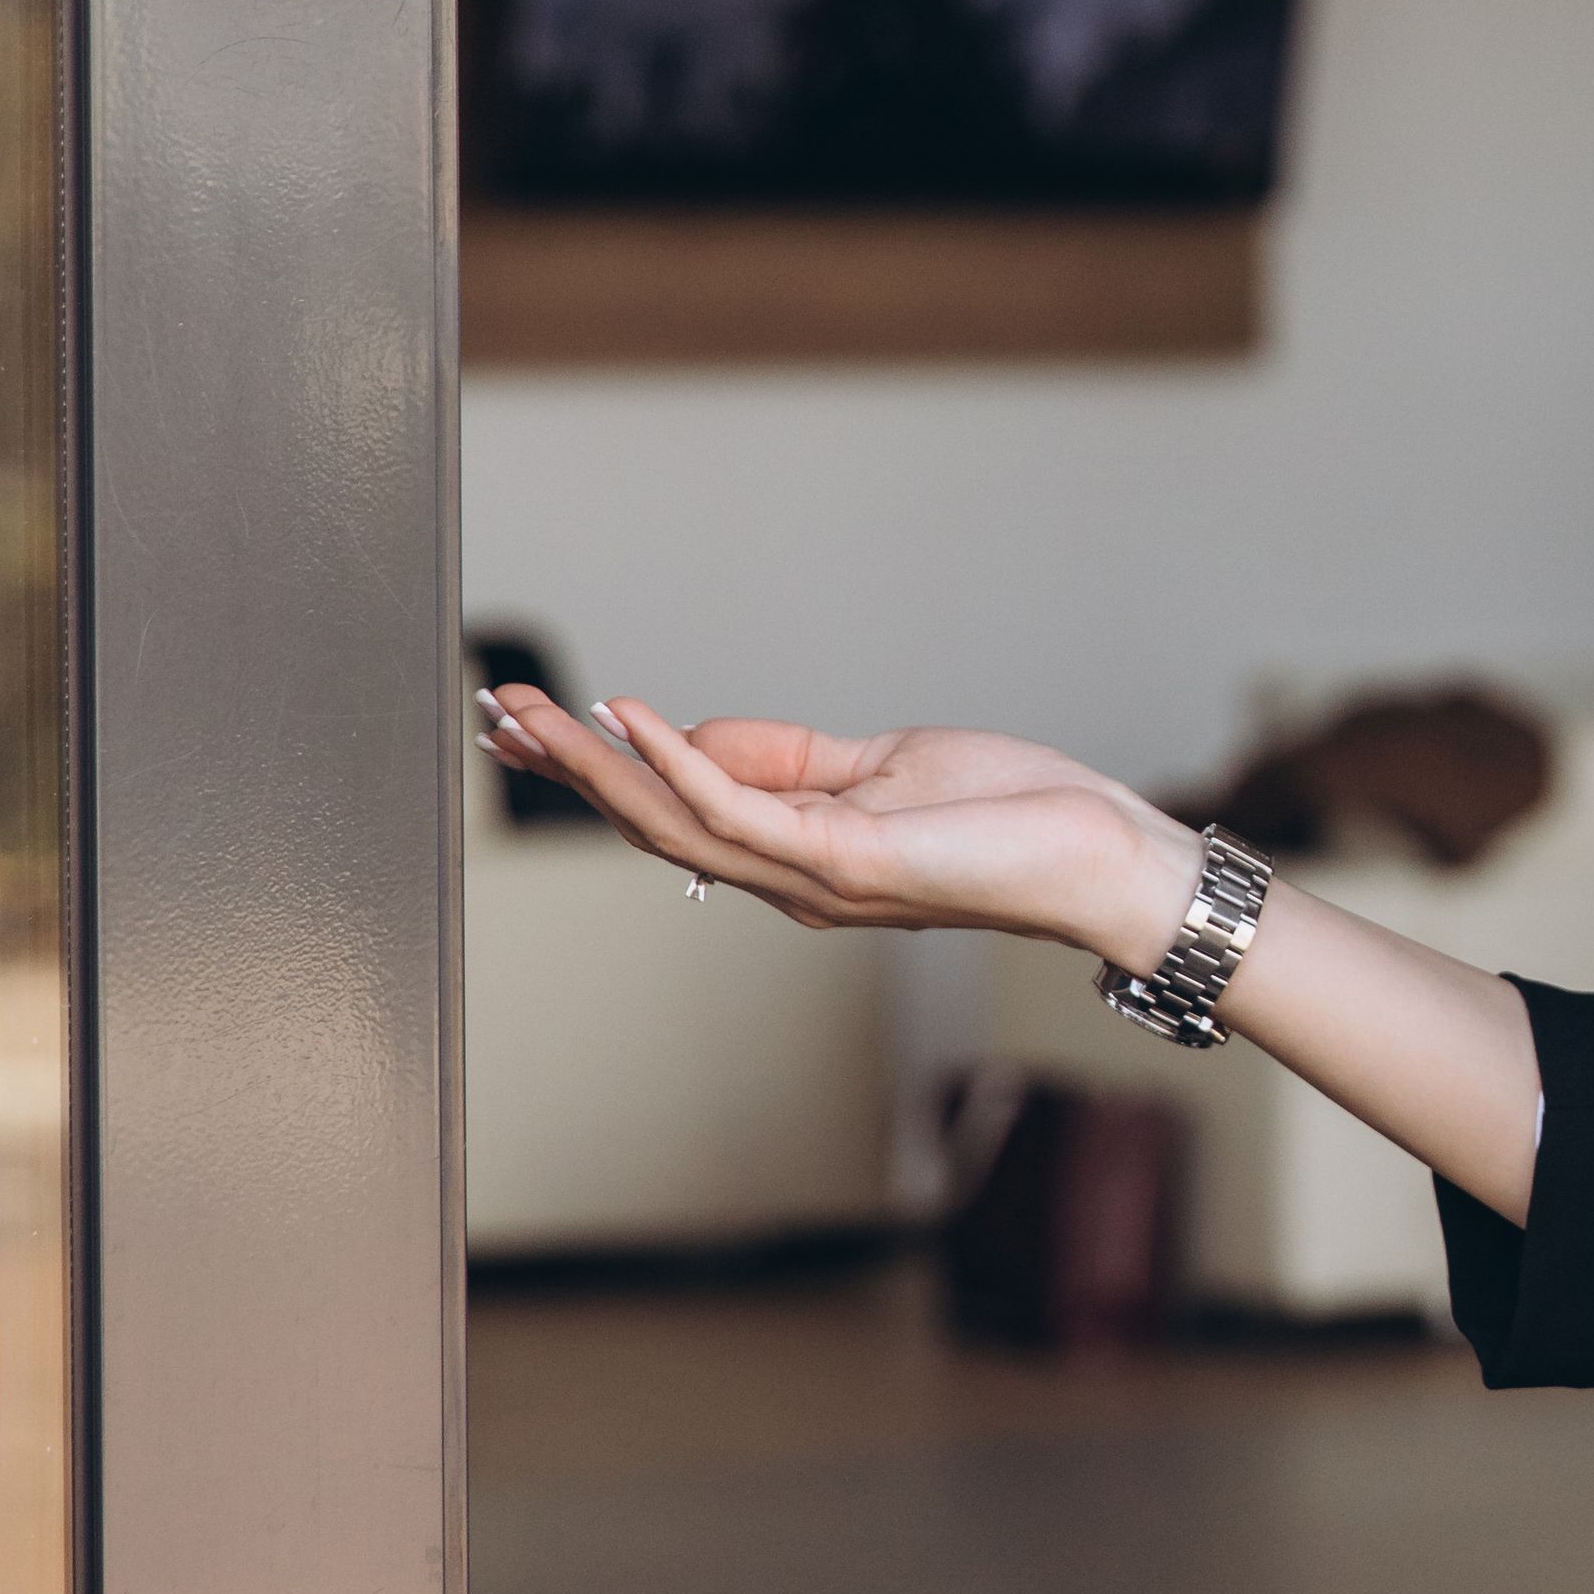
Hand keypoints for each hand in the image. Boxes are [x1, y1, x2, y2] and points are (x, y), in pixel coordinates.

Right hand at [474, 684, 1197, 965]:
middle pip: (650, 821)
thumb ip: (792, 757)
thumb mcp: (883, 767)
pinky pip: (740, 810)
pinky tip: (629, 717)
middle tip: (493, 715)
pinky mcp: (848, 861)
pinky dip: (678, 761)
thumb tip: (697, 733)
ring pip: (674, 821)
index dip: (598, 765)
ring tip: (530, 714)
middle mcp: (790, 879)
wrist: (1100, 854)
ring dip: (594, 763)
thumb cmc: (1013, 815)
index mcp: (794, 856)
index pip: (675, 810)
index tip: (531, 722)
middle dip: (567, 767)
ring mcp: (814, 877)